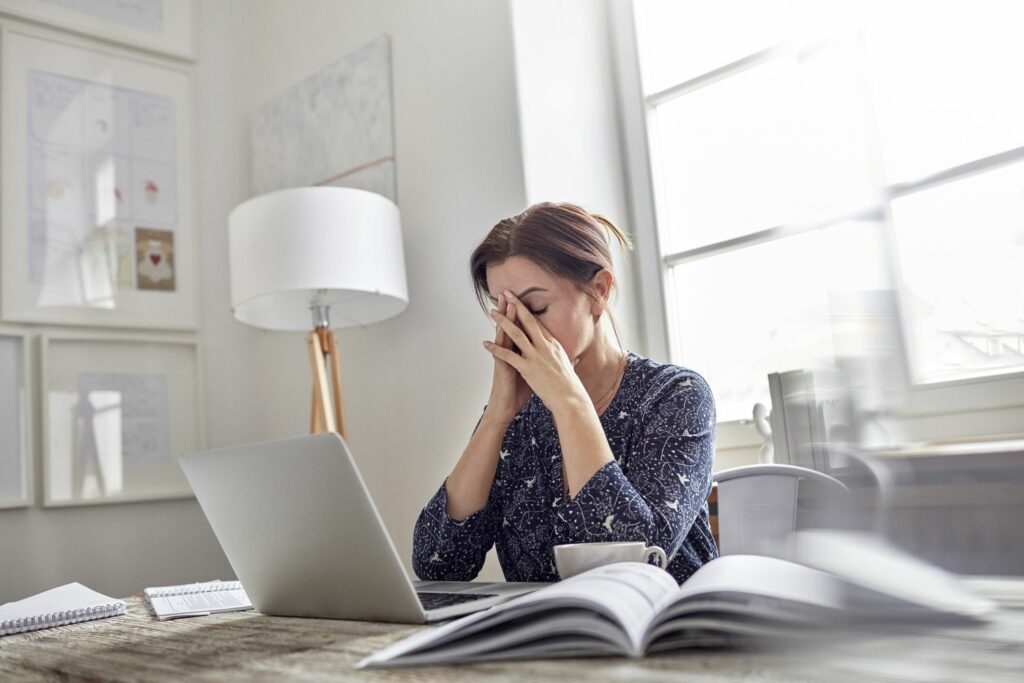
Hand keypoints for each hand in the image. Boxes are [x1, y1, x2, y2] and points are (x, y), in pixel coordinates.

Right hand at [482, 293, 532, 425]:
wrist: (505, 407)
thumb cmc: (518, 392)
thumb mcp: (531, 373)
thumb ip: (537, 362)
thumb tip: (551, 357)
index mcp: (520, 352)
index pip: (522, 329)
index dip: (523, 314)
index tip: (525, 300)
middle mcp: (511, 352)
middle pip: (511, 326)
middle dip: (511, 310)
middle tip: (508, 293)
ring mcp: (504, 359)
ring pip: (503, 336)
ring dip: (504, 320)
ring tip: (503, 305)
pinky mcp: (501, 368)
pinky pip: (499, 353)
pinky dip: (497, 344)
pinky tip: (496, 333)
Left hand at [483, 290, 588, 415]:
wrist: (571, 399)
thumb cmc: (570, 386)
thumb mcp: (568, 366)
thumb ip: (565, 359)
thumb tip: (571, 357)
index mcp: (554, 345)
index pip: (539, 323)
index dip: (528, 311)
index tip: (520, 301)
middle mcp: (545, 347)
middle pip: (529, 321)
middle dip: (516, 305)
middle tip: (506, 293)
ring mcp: (536, 356)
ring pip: (516, 334)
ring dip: (503, 321)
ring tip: (492, 312)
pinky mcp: (528, 368)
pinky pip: (508, 356)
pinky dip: (496, 349)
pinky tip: (486, 343)